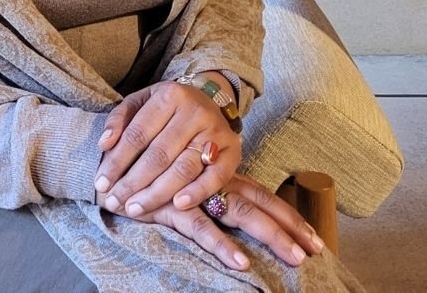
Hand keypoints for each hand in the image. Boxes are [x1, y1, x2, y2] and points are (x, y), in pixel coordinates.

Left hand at [94, 79, 241, 216]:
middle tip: (114, 202)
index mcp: (169, 96)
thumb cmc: (168, 107)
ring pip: (183, 169)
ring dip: (157, 193)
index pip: (138, 134)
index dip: (117, 161)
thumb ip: (119, 119)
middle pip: (159, 155)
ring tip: (135, 208)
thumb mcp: (141, 102)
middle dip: (133, 182)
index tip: (101, 182)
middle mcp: (195, 112)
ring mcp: (216, 132)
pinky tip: (177, 205)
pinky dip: (196, 193)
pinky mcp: (233, 152)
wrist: (211, 100)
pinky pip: (215, 178)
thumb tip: (104, 144)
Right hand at [121, 178, 323, 272]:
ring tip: (293, 257)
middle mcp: (213, 184)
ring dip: (270, 236)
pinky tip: (240, 261)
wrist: (109, 165)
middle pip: (260, 204)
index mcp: (220, 179)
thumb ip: (208, 198)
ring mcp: (195, 194)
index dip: (289, 215)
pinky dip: (222, 245)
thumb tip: (236, 222)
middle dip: (291, 227)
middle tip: (317, 250)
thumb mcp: (183, 190)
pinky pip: (202, 228)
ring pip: (241, 214)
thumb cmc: (149, 178)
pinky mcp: (173, 207)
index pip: (262, 196)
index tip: (317, 239)